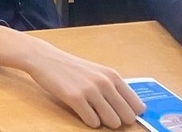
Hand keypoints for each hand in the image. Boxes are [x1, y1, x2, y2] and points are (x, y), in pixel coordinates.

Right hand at [22, 45, 142, 127]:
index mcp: (112, 76)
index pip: (137, 106)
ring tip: (91, 111)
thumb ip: (114, 88)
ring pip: (112, 122)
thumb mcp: (97, 72)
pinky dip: (89, 121)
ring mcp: (90, 90)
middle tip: (104, 113)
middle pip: (127, 117)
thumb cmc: (71, 68)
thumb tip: (132, 112)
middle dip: (117, 120)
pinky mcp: (75, 98)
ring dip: (103, 121)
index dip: (130, 113)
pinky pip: (93, 122)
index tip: (120, 112)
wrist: (44, 58)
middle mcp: (104, 82)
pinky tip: (81, 110)